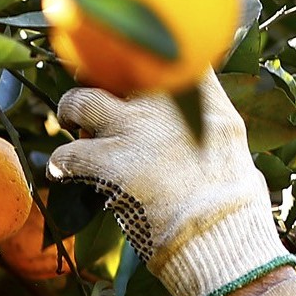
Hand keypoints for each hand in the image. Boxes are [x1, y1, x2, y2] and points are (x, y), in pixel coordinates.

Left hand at [48, 73, 290, 295]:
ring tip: (69, 121)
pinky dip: (60, 162)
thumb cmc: (234, 207)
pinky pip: (68, 152)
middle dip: (102, 83)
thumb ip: (212, 126)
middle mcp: (166, 105)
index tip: (134, 73)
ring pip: (81, 101)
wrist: (222, 237)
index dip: (143, 63)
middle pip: (117, 72)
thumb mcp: (234, 149)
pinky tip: (60, 170)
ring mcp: (136, 129)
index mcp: (203, 100)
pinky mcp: (110, 162)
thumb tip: (204, 128)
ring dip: (70, 111)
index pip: (168, 59)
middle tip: (97, 100)